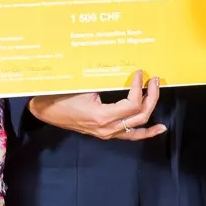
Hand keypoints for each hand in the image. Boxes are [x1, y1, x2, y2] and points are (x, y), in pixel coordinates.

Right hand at [28, 70, 166, 140]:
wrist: (47, 111)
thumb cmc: (62, 96)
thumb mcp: (84, 86)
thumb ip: (106, 82)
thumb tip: (124, 69)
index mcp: (102, 116)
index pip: (132, 103)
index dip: (138, 87)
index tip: (139, 72)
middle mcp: (108, 128)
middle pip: (140, 114)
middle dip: (151, 95)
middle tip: (153, 79)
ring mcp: (108, 134)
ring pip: (138, 125)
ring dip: (150, 107)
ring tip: (156, 92)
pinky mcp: (106, 134)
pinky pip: (130, 135)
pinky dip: (146, 132)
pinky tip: (159, 128)